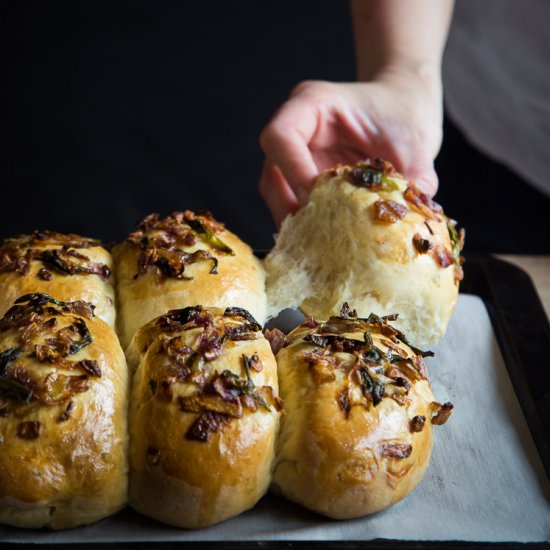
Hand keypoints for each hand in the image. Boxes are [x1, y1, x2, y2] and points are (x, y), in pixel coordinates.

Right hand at [259, 71, 442, 225]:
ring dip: (295, 222)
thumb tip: (410, 224)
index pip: (280, 136)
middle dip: (289, 208)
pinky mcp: (301, 180)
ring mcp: (296, 157)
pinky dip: (306, 225)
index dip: (293, 171)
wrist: (402, 110)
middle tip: (317, 235)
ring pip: (277, 195)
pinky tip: (328, 240)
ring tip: (321, 244)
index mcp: (313, 104)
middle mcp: (296, 131)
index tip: (317, 200)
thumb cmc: (403, 113)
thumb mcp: (415, 142)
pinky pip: (292, 206)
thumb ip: (415, 179)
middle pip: (272, 174)